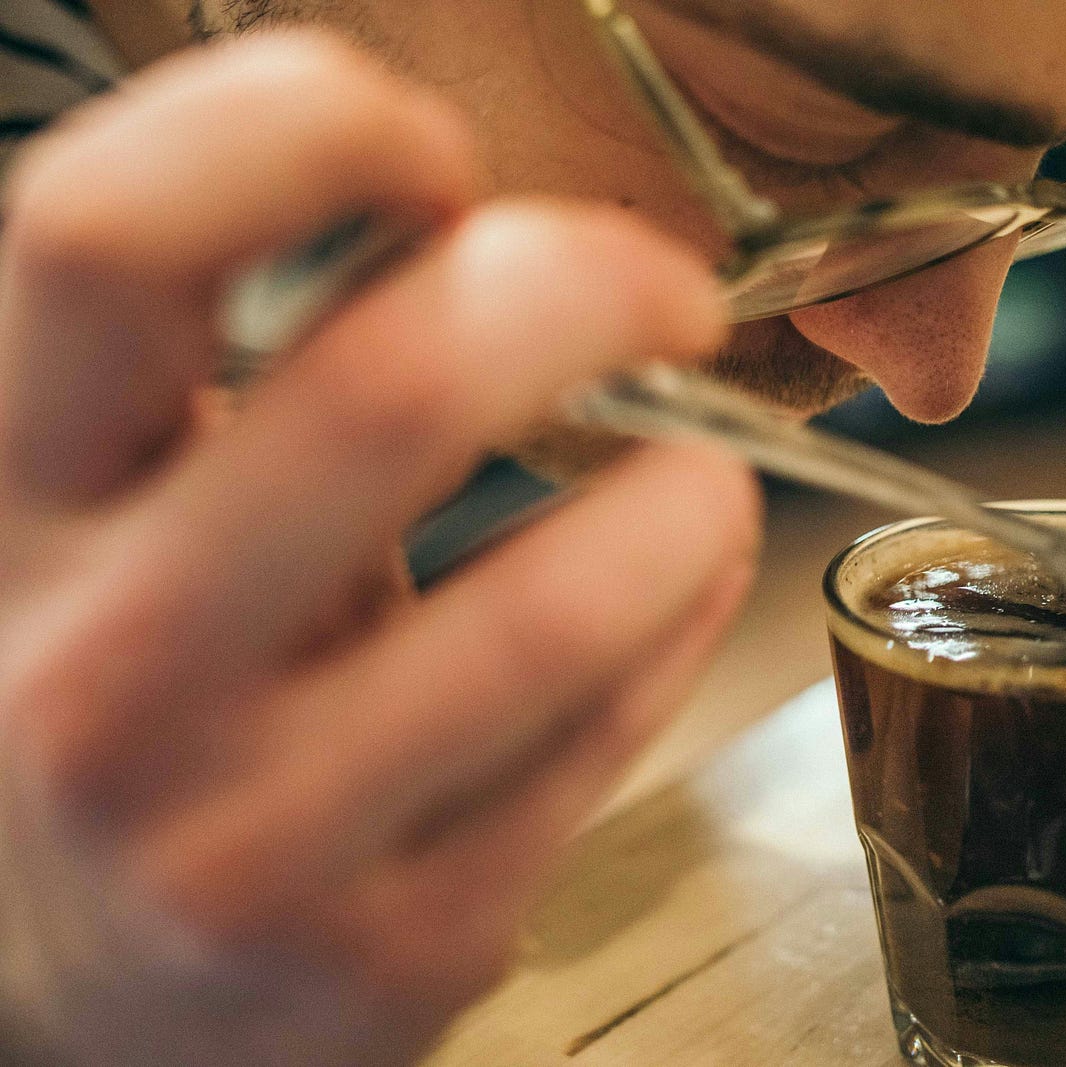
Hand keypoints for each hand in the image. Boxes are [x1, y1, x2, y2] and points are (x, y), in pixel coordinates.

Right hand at [0, 32, 757, 1065]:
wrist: (80, 995)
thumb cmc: (125, 705)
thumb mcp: (110, 519)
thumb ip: (247, 381)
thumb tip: (487, 238)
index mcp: (17, 500)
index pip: (110, 229)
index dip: (307, 126)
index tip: (432, 152)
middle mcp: (103, 674)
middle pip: (392, 389)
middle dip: (588, 286)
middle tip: (663, 292)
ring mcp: (249, 840)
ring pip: (551, 610)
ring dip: (683, 494)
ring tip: (697, 473)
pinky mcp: (392, 952)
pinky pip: (603, 743)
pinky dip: (678, 624)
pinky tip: (674, 584)